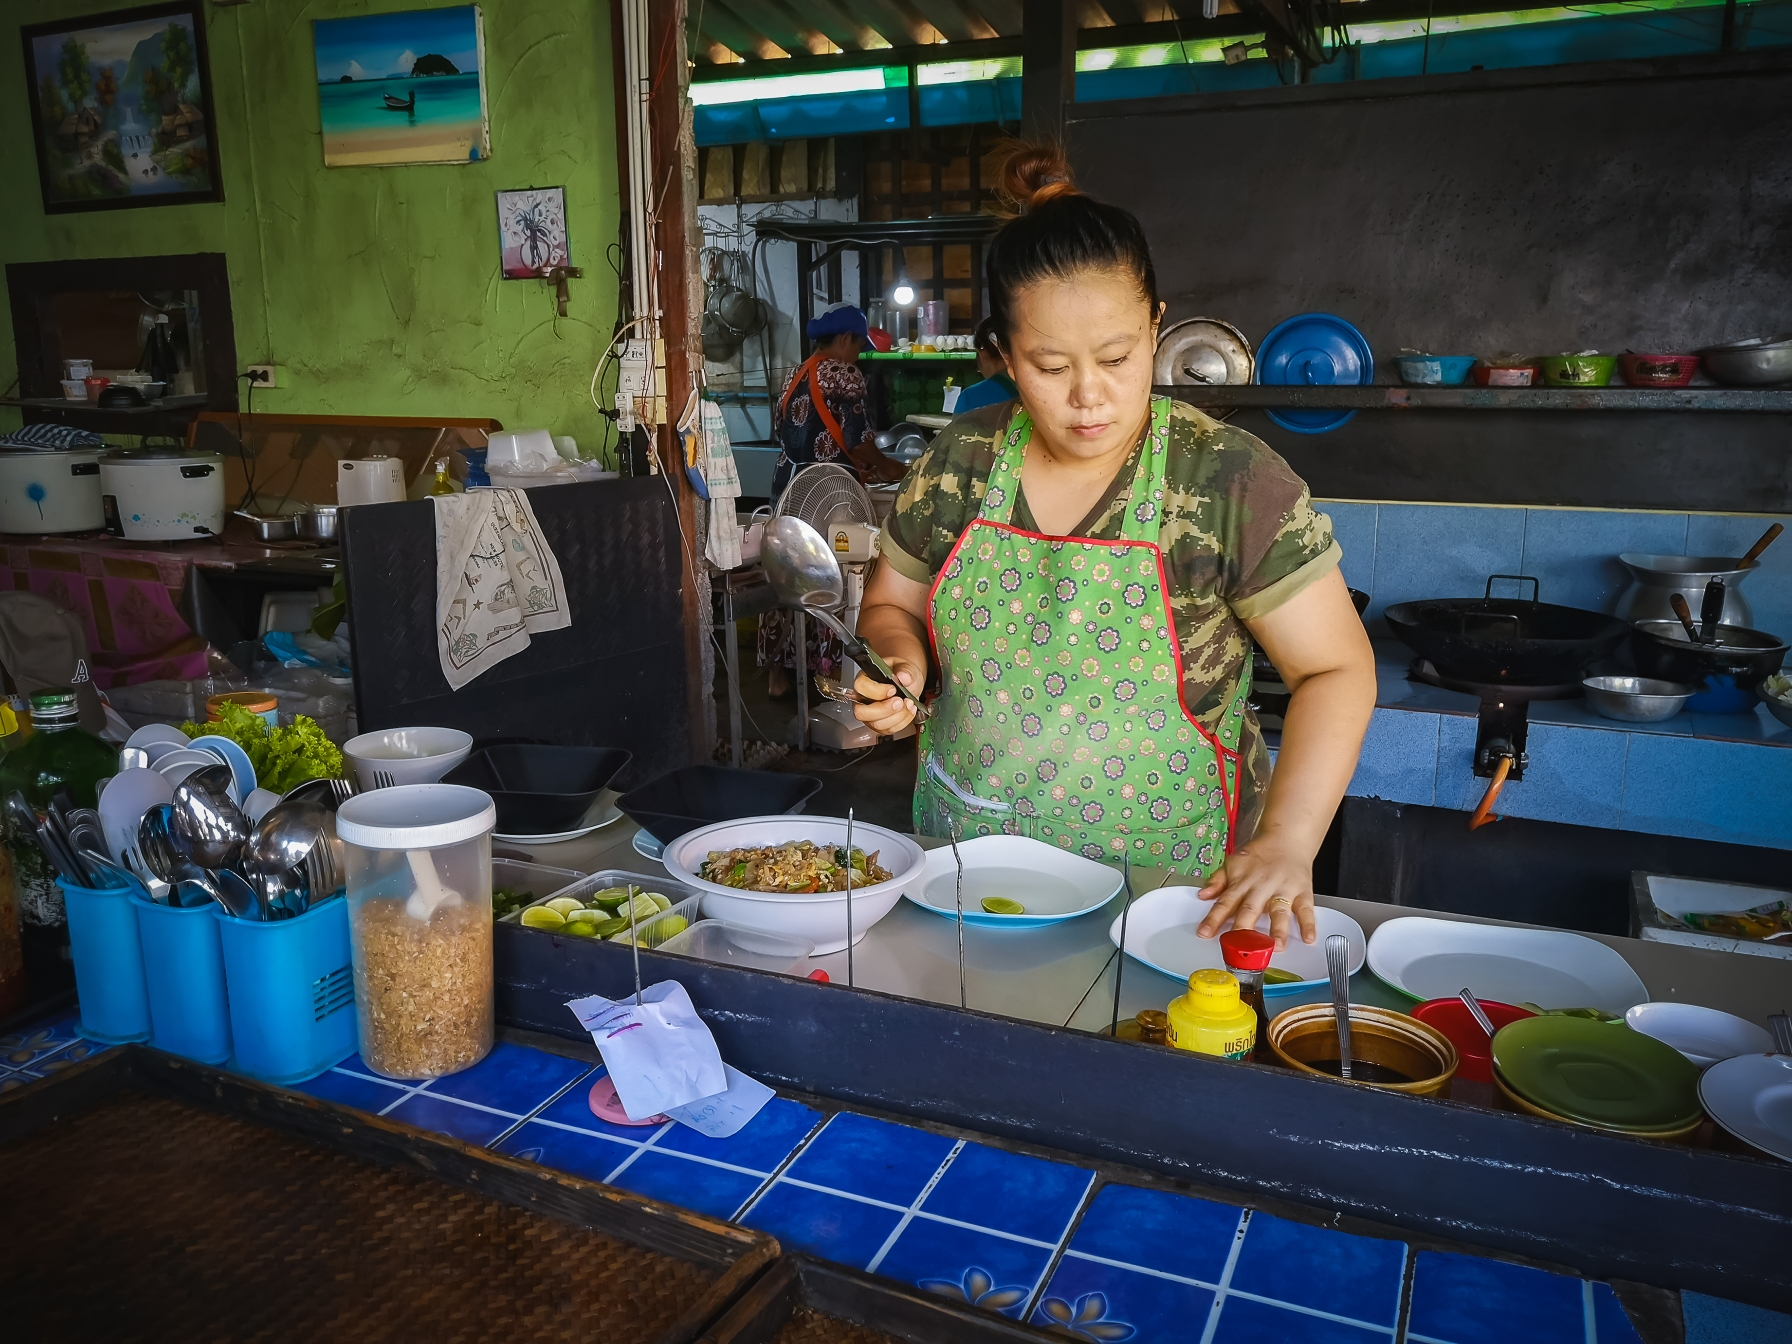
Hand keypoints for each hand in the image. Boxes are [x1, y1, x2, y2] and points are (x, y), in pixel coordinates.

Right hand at [851, 657, 923, 733]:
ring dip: (896, 717)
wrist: (909, 683)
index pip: (861, 687)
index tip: (893, 689)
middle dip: (884, 710)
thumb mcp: (907, 667)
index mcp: (865, 679)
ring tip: (909, 704)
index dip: (877, 691)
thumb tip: (903, 676)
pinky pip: (888, 730)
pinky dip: (902, 722)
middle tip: (900, 702)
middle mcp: (864, 698)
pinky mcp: (880, 724)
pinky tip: (909, 711)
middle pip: (862, 712)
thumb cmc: (903, 673)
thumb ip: (906, 670)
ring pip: (876, 724)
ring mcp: (870, 713)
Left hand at [1192, 835, 1317, 950]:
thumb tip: (1202, 895)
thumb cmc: (1260, 855)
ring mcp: (1283, 890)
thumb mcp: (1234, 863)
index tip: (1204, 933)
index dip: (1213, 918)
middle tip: (1238, 946)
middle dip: (1243, 928)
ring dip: (1278, 929)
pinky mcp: (1303, 893)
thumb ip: (1217, 880)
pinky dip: (1308, 925)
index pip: (1225, 903)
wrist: (1287, 839)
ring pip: (1280, 912)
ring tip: (1276, 946)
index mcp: (1242, 883)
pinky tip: (1308, 938)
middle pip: (1251, 909)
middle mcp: (1262, 888)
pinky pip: (1306, 911)